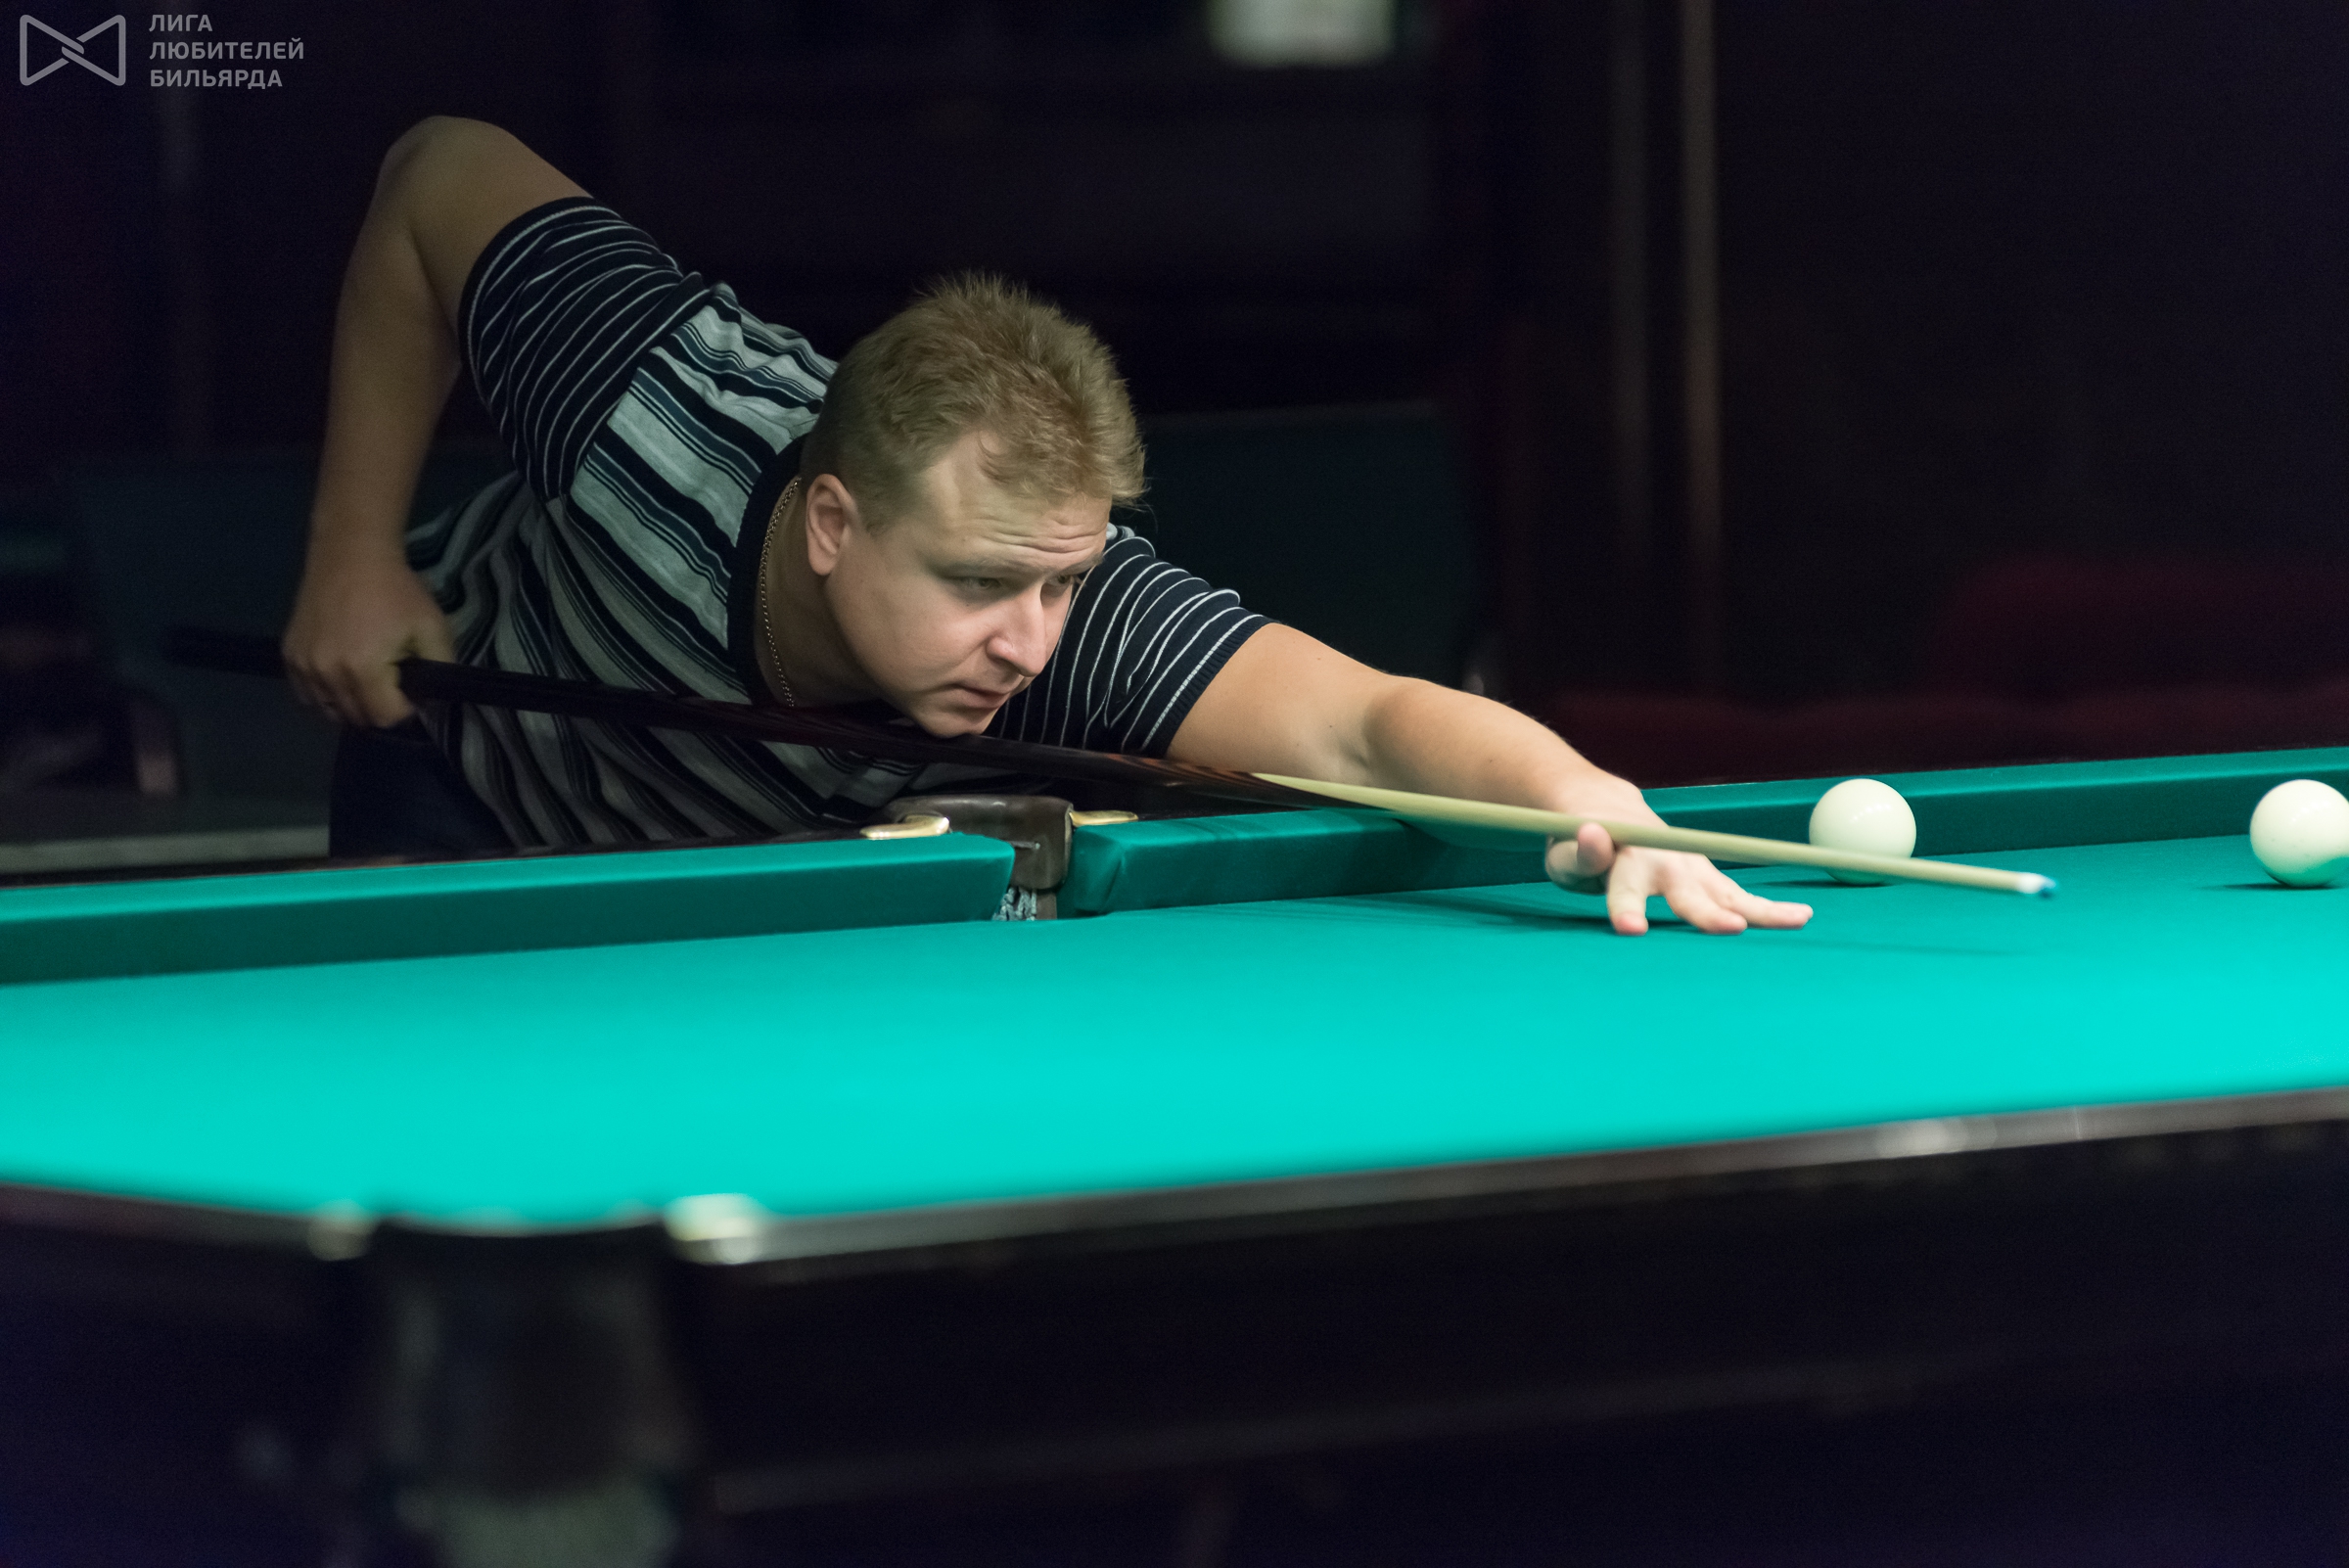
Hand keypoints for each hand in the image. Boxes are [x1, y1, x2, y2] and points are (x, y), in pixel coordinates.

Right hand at [282, 546, 453, 726]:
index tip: (411, 690)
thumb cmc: (397, 590)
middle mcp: (328, 674)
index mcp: (364, 669)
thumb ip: (440, 668)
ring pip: (329, 710)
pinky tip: (341, 676)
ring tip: (366, 680)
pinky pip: (307, 694)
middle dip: (379, 708)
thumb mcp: (434, 627)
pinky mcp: (289, 656)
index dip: (405, 709)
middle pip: (357, 718)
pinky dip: (325, 694)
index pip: (386, 718)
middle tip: (391, 682)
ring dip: (351, 704)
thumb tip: (432, 701)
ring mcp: (304, 666)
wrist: (350, 554)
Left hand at [1547, 819, 1813, 935]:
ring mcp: (1690, 867)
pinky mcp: (1706, 877)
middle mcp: (1664, 860)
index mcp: (1623, 858)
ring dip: (1759, 908)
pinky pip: (1739, 896)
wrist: (1608, 810)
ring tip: (1795, 919)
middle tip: (1730, 928)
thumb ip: (1581, 854)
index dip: (1628, 908)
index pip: (1624, 886)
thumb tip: (1594, 834)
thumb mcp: (1566, 853)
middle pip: (1688, 893)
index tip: (1631, 929)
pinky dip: (1767, 908)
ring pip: (1727, 892)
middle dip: (1708, 913)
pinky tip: (1801, 916)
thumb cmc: (1578, 842)